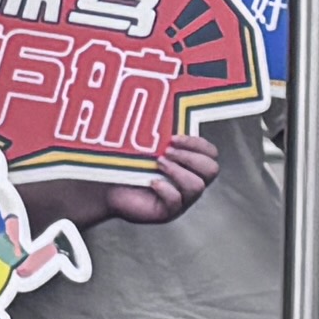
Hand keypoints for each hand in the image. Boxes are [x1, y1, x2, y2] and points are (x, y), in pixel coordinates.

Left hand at [97, 129, 219, 225]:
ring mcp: (181, 199)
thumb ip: (161, 132)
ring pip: (197, 186)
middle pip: (212, 169)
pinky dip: (166, 190)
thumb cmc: (128, 162)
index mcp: (190, 163)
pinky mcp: (167, 212)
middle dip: (190, 157)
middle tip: (166, 152)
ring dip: (178, 172)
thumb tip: (165, 105)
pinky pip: (177, 202)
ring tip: (158, 164)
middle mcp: (190, 181)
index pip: (210, 153)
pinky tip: (152, 183)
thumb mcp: (147, 144)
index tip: (174, 137)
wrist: (107, 187)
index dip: (197, 143)